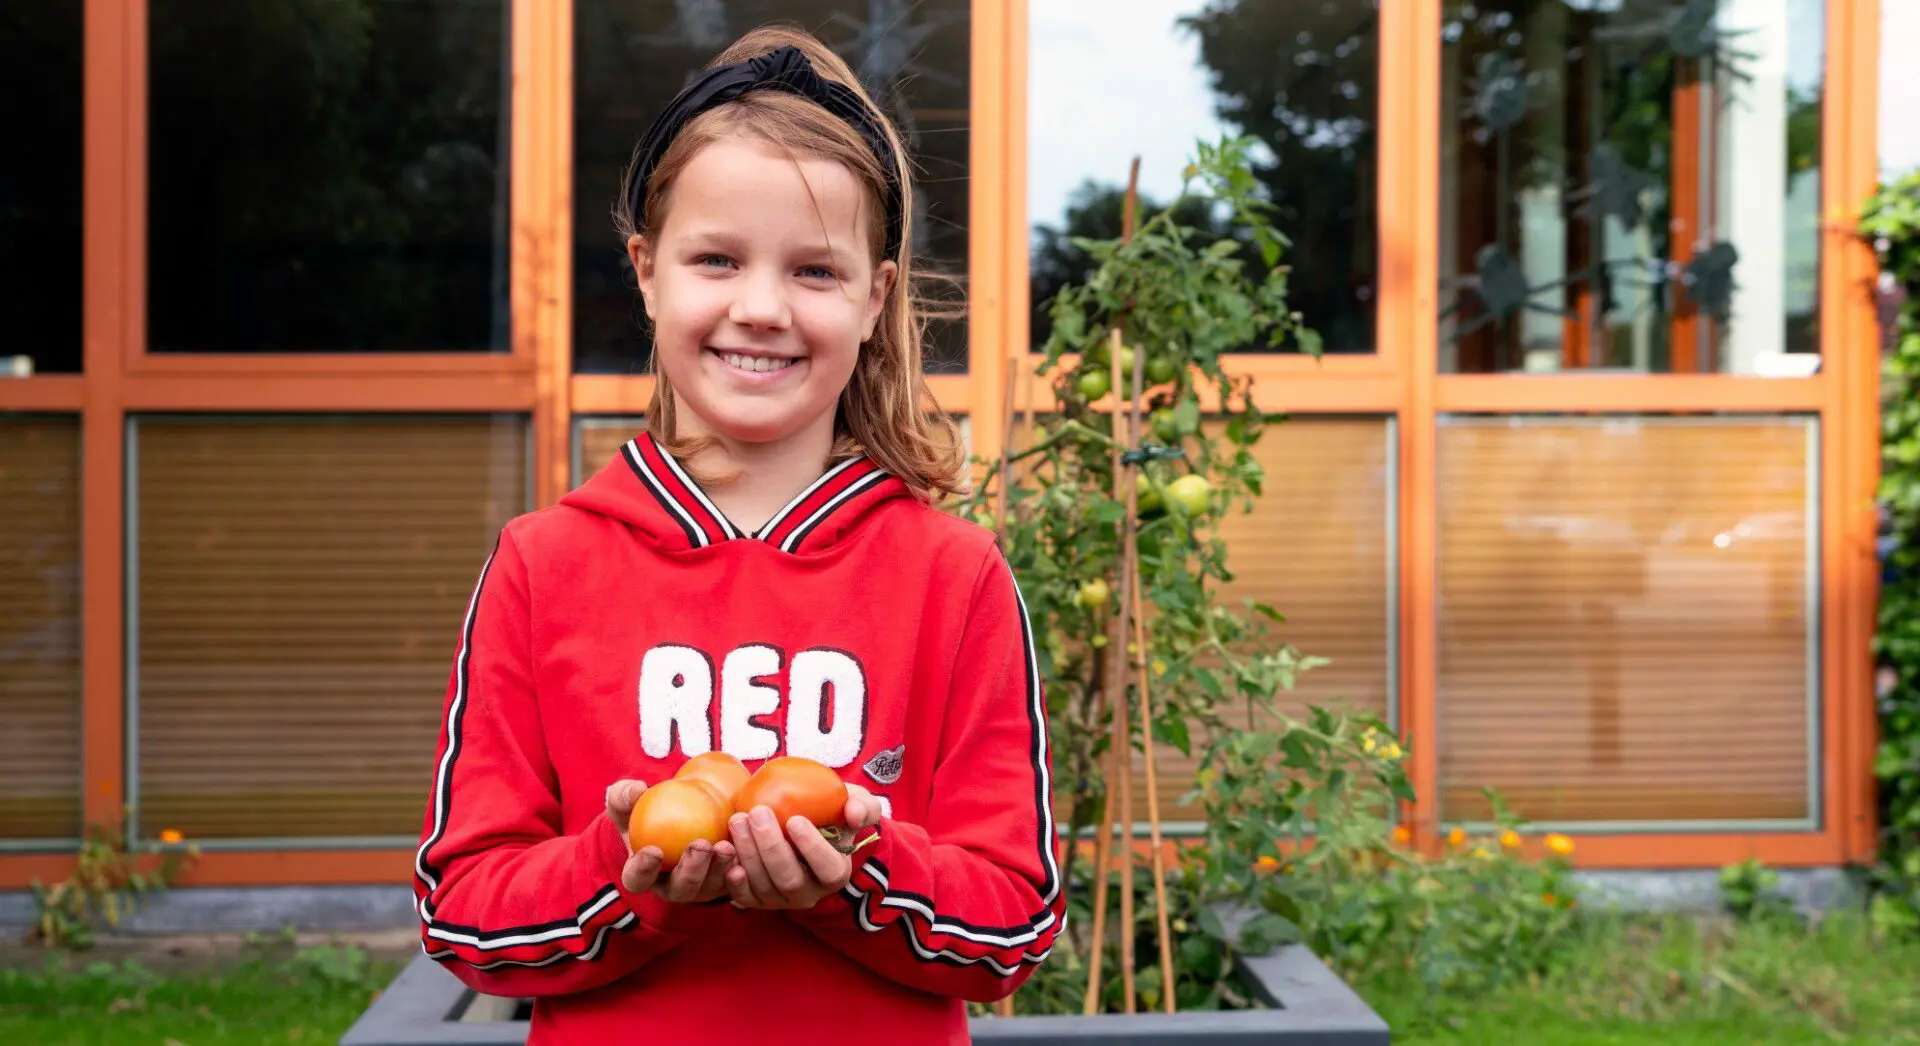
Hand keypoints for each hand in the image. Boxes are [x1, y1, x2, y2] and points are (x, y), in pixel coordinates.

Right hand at [604, 779, 736, 902]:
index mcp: (643, 874)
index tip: (654, 851)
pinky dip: (741, 868)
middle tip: (700, 845)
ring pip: (710, 887)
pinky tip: (745, 851)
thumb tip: (635, 790)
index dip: (643, 870)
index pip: (637, 879)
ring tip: (725, 846)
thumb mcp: (631, 799)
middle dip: (691, 871)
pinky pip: (734, 880)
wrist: (687, 808)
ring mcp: (700, 888)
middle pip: (680, 889)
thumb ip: (625, 795)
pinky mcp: (725, 882)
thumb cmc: (651, 806)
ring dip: (719, 869)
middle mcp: (672, 886)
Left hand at [725, 783, 884, 909]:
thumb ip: (863, 806)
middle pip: (789, 878)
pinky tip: (727, 853)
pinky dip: (734, 879)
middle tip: (757, 813)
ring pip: (764, 885)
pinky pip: (745, 896)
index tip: (795, 820)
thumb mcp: (855, 804)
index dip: (812, 848)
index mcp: (836, 872)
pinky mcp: (758, 900)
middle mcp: (810, 892)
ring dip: (748, 853)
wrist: (806, 826)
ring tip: (737, 820)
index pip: (828, 868)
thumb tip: (854, 814)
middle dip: (770, 846)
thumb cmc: (832, 814)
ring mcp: (782, 899)